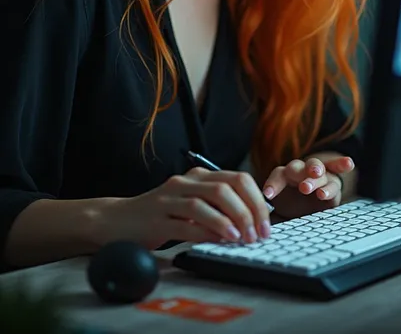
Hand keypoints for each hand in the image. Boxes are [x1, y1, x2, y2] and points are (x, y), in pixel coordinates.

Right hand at [96, 167, 271, 249]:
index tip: (267, 222)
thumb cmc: (161, 215)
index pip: (237, 178)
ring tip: (242, 238)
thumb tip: (254, 221)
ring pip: (206, 201)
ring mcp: (169, 199)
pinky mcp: (157, 218)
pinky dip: (207, 231)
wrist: (118, 220)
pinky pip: (186, 222)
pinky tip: (219, 240)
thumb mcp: (192, 205)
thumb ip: (218, 207)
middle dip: (247, 210)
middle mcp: (184, 182)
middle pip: (225, 187)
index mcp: (198, 176)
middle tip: (258, 233)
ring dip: (229, 220)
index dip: (256, 199)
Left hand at [262, 155, 354, 219]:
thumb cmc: (291, 208)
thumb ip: (274, 218)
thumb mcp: (280, 214)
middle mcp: (299, 171)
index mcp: (284, 177)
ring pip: (317, 169)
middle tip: (304, 188)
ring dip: (318, 177)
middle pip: (298, 168)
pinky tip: (349, 163)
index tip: (268, 195)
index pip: (277, 175)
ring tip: (320, 191)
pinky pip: (336, 170)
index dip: (273, 184)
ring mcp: (316, 173)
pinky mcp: (332, 179)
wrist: (308, 203)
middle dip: (302, 176)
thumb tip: (261, 230)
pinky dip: (342, 164)